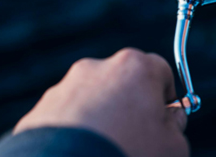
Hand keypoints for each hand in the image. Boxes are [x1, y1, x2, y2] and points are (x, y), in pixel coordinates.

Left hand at [14, 48, 188, 156]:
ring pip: (91, 101)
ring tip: (103, 150)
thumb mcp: (173, 147)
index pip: (160, 71)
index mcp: (134, 67)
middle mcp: (97, 68)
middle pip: (123, 83)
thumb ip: (177, 126)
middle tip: (134, 139)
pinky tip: (80, 154)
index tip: (165, 121)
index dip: (165, 97)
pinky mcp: (39, 112)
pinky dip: (73, 135)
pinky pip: (65, 120)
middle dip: (130, 107)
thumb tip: (172, 120)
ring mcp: (64, 88)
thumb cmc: (127, 154)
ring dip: (100, 120)